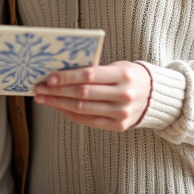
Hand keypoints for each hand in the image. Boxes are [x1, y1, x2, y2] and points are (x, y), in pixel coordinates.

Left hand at [33, 61, 152, 131]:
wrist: (154, 95)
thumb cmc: (129, 76)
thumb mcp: (117, 67)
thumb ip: (94, 71)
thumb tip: (61, 75)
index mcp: (123, 75)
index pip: (88, 75)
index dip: (66, 77)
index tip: (48, 78)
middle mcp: (124, 95)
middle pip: (82, 94)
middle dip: (57, 91)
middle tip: (39, 88)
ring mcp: (121, 113)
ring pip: (82, 109)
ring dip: (59, 104)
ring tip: (43, 99)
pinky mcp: (119, 126)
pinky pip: (89, 121)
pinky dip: (71, 114)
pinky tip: (59, 108)